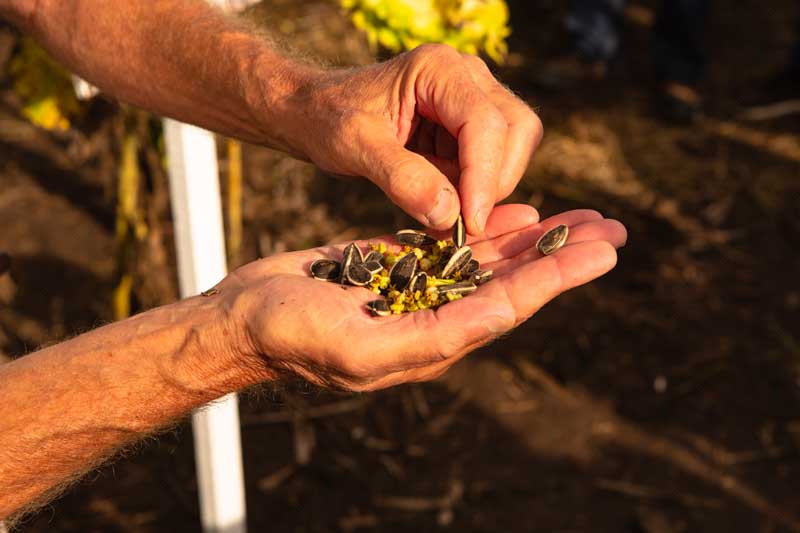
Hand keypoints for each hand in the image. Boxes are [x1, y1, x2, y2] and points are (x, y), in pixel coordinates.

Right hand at [218, 205, 625, 391]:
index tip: (603, 252)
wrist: (245, 320)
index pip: (511, 303)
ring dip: (534, 238)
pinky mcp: (395, 267)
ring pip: (488, 260)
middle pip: (512, 281)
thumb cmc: (292, 337)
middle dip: (562, 254)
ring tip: (578, 219)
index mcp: (435, 340)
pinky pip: (452, 245)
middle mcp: (435, 316)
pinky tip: (514, 215)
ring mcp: (416, 290)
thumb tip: (495, 318)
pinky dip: (485, 228)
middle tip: (611, 229)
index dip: (559, 276)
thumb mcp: (361, 346)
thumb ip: (430, 337)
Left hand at [279, 45, 542, 234]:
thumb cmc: (330, 119)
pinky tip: (440, 199)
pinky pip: (494, 160)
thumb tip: (449, 215)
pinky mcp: (470, 124)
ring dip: (486, 186)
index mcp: (438, 68)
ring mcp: (474, 98)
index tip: (470, 223)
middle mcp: (466, 76)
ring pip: (513, 146)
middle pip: (516, 130)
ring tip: (442, 208)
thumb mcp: (356, 148)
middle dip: (493, 182)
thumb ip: (402, 179)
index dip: (483, 176)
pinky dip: (475, 187)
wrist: (316, 112)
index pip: (485, 123)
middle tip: (460, 222)